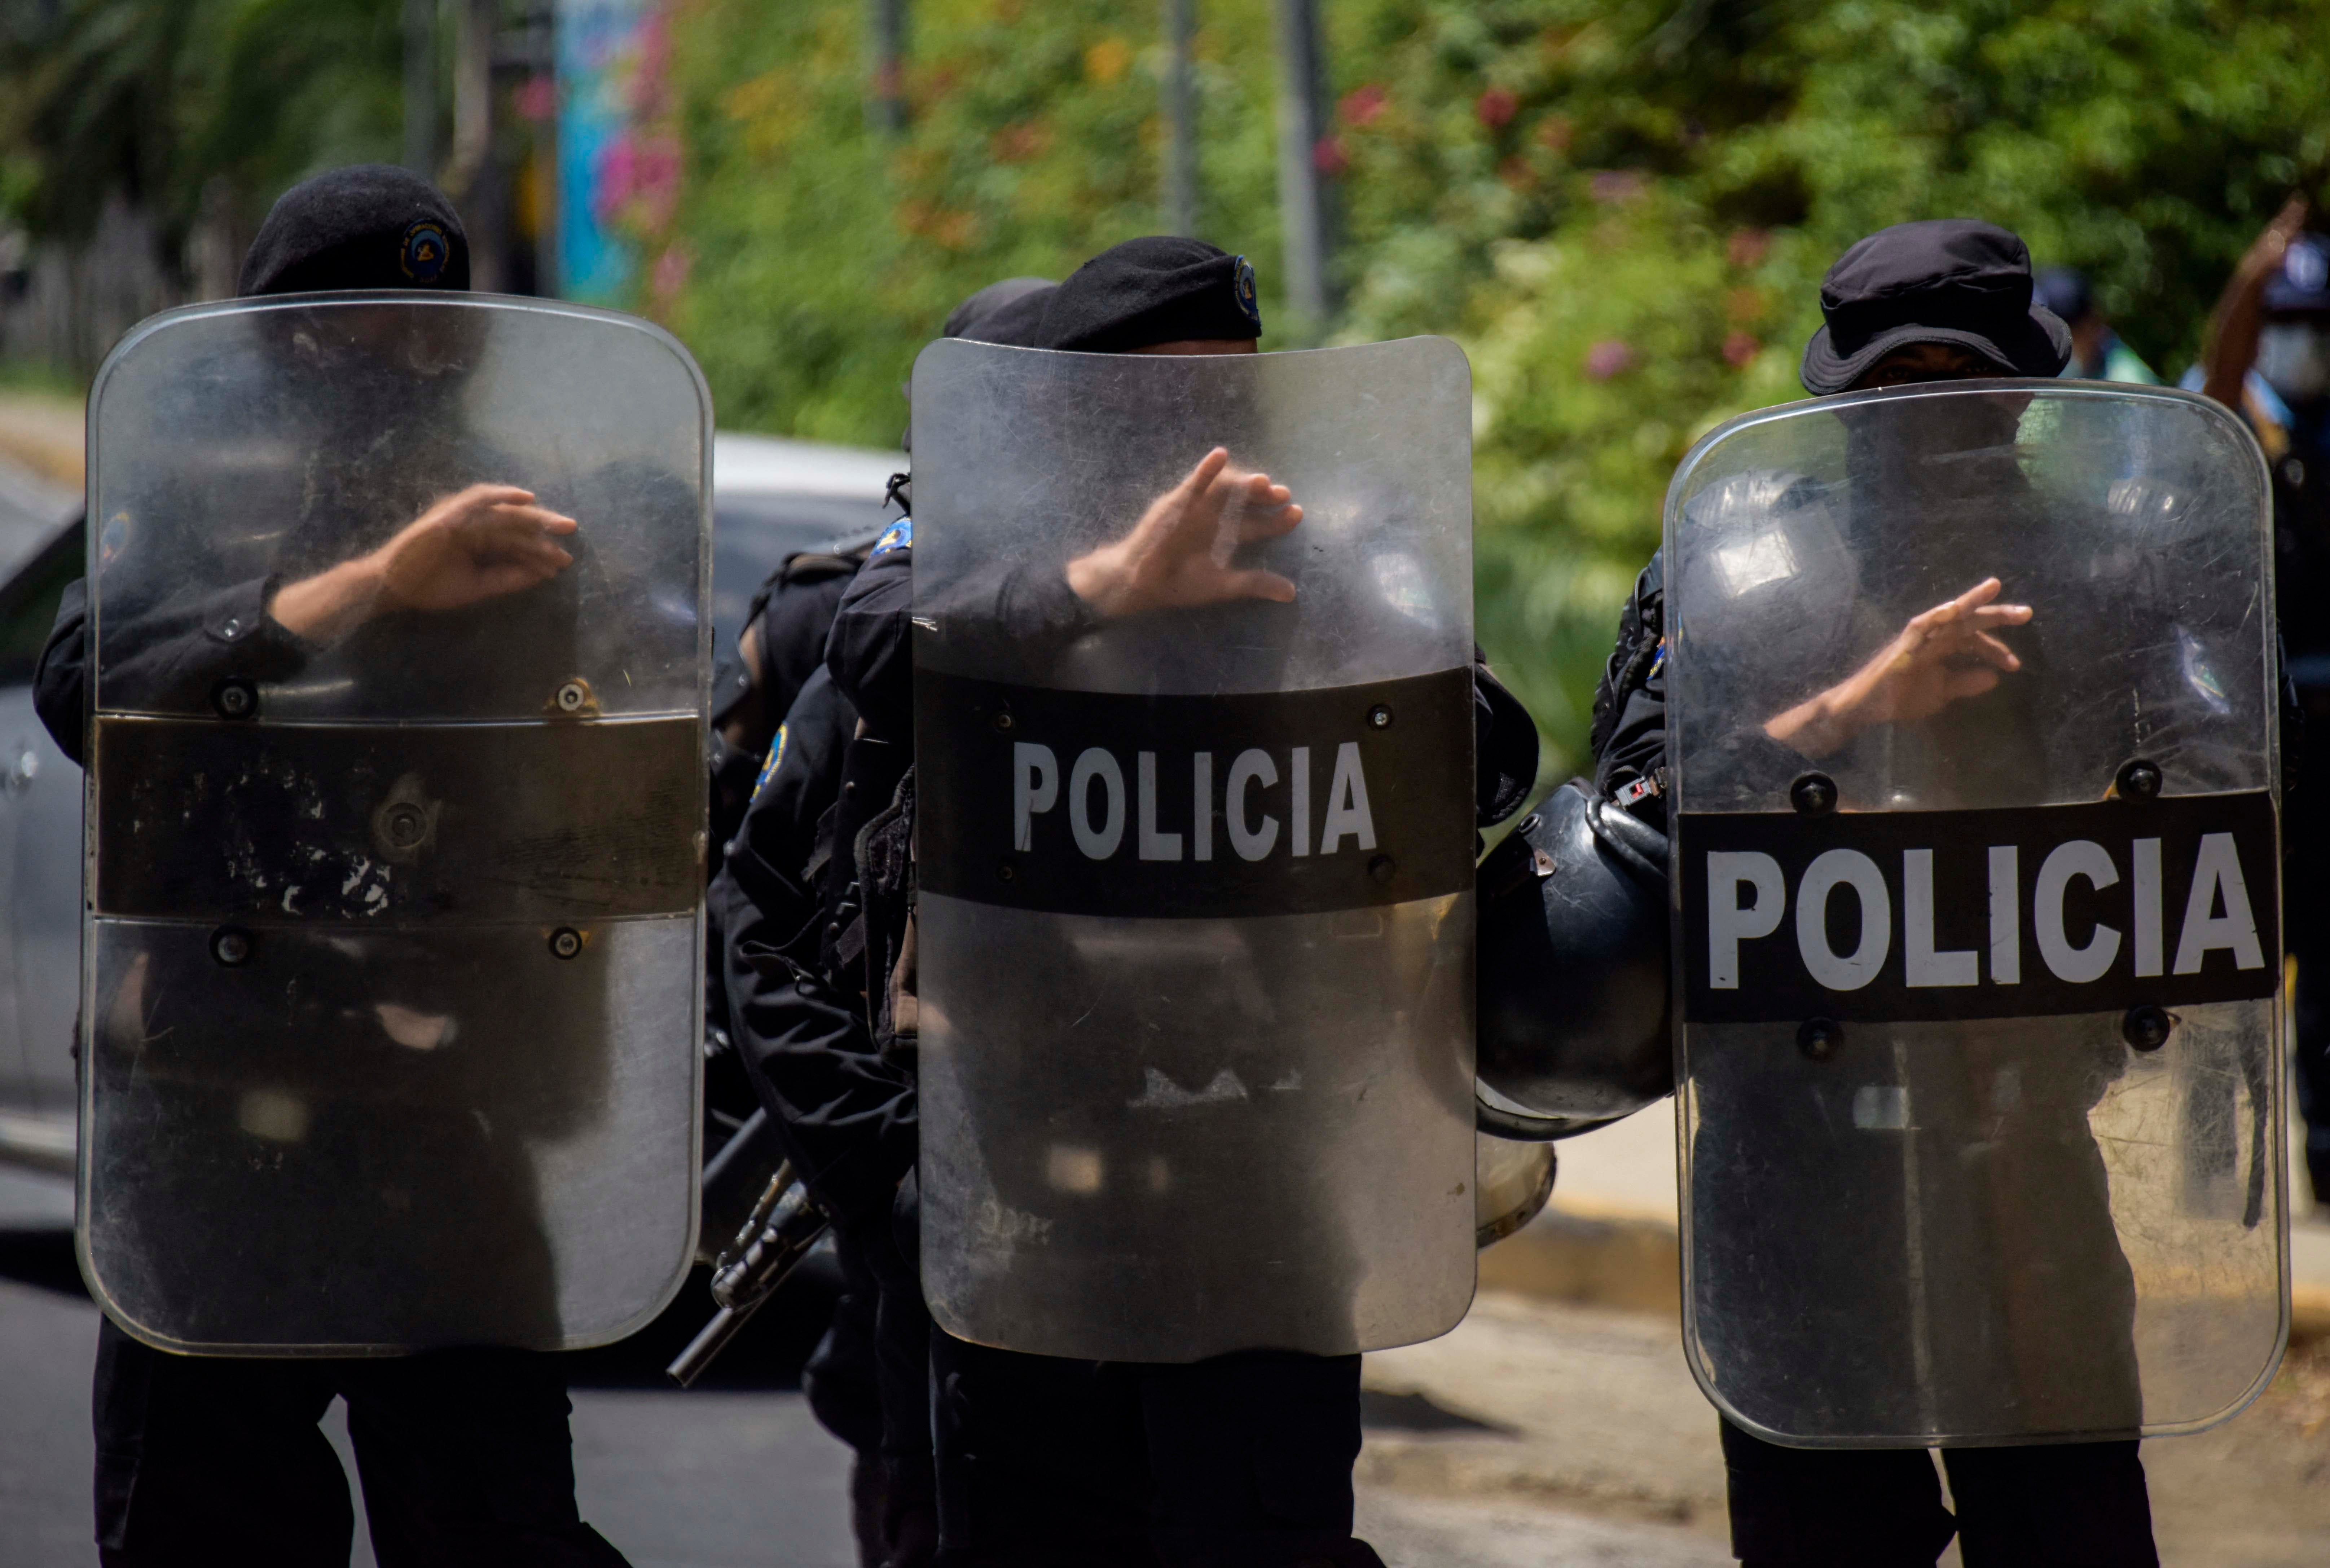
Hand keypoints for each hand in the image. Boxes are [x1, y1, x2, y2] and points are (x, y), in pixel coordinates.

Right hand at [269, 484, 576, 642]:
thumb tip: (541, 574)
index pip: (515, 541)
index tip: (563, 561)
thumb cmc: (430, 585)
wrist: (393, 587)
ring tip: (559, 524)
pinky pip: (478, 500)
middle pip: (515, 522)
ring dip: (532, 518)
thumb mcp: (477, 585)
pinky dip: (501, 496)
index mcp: (477, 538)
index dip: (539, 550)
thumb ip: (507, 578)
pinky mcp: (448, 516)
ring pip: (503, 514)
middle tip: (572, 531)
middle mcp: (471, 523)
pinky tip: (525, 499)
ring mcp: (459, 517)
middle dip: (544, 527)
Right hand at [1064, 448, 1301, 619]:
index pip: (1262, 524)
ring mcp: (1200, 507)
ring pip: (1226, 488)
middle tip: (1282, 493)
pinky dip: (1206, 469)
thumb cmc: (1182, 584)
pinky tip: (1220, 456)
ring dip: (1242, 482)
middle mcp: (1219, 518)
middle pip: (1248, 501)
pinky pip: (1195, 482)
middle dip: (1265, 497)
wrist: (1143, 581)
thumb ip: (1255, 584)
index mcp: (1231, 536)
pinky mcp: (1179, 502)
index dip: (1279, 519)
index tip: (1297, 513)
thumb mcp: (1223, 585)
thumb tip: (1291, 593)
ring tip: (1260, 481)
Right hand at [1763, 578, 2030, 756]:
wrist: (1865, 707)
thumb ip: (1966, 683)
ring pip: (1948, 614)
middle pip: (1969, 621)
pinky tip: (1955, 608)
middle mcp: (1933, 636)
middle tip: (2026, 613)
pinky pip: (1922, 626)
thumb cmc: (1899, 697)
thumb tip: (1994, 677)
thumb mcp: (1941, 693)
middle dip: (1997, 615)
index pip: (1975, 639)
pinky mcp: (1904, 645)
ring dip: (1970, 601)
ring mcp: (1918, 638)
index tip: (2014, 665)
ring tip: (1993, 587)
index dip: (1997, 650)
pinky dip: (1938, 616)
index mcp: (1942, 646)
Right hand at [2202, 195, 2310, 407]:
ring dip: (2277, 236)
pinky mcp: (2240, 307)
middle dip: (2278, 228)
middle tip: (2298, 202)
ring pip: (2259, 259)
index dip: (2272, 242)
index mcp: (2238, 300)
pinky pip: (2257, 277)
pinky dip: (2269, 260)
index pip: (2258, 263)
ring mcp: (2236, 300)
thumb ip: (2250, 330)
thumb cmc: (2230, 368)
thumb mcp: (2246, 343)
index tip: (2288, 224)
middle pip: (2259, 253)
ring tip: (2296, 215)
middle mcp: (2236, 295)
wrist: (2216, 380)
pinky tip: (2284, 244)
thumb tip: (2256, 339)